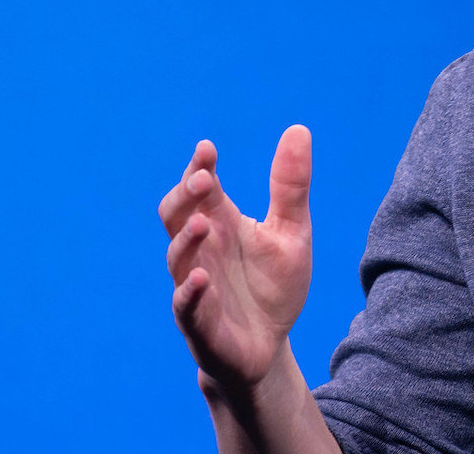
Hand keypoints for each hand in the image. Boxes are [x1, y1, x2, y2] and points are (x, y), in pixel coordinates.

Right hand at [158, 126, 313, 391]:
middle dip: (185, 197)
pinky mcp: (199, 323)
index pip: (200, 191)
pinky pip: (186, 307)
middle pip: (176, 217)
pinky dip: (190, 292)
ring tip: (204, 223)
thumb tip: (297, 128)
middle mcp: (202, 251)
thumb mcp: (292, 231)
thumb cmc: (273, 285)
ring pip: (177, 259)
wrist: (270, 345)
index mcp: (220, 225)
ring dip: (187, 240)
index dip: (198, 169)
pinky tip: (201, 279)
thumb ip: (291, 187)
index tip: (208, 149)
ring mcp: (196, 286)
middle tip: (204, 179)